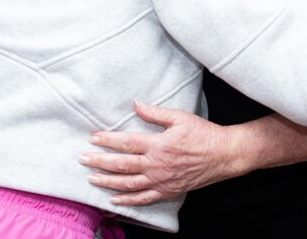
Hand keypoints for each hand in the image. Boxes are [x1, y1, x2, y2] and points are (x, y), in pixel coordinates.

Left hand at [79, 102, 243, 205]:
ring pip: (128, 184)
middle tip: (82, 159)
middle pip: (122, 165)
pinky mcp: (168, 191)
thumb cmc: (203, 133)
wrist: (224, 155)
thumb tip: (135, 104)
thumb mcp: (180, 117)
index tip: (92, 138)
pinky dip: (127, 201)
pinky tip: (113, 200)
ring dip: (108, 181)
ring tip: (91, 178)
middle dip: (100, 161)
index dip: (107, 140)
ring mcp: (162, 180)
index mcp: (158, 144)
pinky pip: (144, 199)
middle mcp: (157, 165)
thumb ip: (155, 113)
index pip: (126, 143)